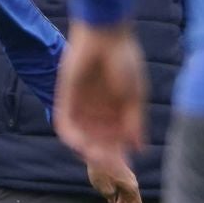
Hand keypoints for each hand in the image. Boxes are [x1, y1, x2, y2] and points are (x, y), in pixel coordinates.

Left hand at [55, 21, 146, 168]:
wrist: (105, 35)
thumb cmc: (125, 61)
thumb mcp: (134, 97)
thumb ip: (134, 123)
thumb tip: (139, 149)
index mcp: (116, 111)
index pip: (115, 140)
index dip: (119, 155)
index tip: (124, 167)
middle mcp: (97, 111)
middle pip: (97, 143)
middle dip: (103, 156)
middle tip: (110, 167)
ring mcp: (80, 106)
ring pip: (81, 137)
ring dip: (88, 151)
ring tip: (97, 157)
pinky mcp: (65, 99)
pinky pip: (64, 124)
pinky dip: (72, 138)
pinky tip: (82, 146)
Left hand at [86, 160, 141, 202]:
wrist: (100, 149)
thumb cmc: (102, 168)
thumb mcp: (104, 187)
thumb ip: (110, 196)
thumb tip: (112, 200)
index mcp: (131, 187)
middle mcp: (132, 183)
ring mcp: (127, 178)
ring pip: (127, 197)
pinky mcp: (121, 175)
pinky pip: (123, 191)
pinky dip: (118, 199)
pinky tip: (110, 202)